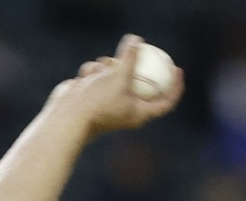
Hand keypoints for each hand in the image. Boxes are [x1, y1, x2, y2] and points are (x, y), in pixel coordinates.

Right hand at [46, 35, 183, 140]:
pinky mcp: (94, 95)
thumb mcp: (119, 75)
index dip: (175, 87)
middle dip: (133, 66)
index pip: (165, 102)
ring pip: (116, 74)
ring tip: (100, 69)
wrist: (67, 115)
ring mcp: (109, 101)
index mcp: (139, 113)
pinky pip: (99, 75)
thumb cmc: (97, 101)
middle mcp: (126, 109)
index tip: (177, 69)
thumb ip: (130, 57)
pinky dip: (93, 72)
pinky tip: (84, 77)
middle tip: (140, 49)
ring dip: (108, 66)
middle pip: (140, 83)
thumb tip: (137, 40)